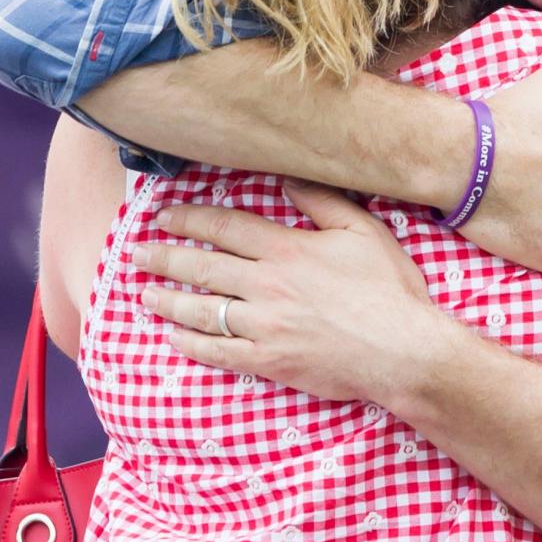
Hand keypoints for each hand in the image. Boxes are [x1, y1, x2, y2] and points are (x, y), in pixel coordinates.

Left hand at [132, 181, 438, 400]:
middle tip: (138, 253)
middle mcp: (267, 285)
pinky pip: (219, 352)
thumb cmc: (390, 290)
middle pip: (203, 267)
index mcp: (287, 249)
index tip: (165, 217)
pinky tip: (174, 337)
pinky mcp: (270, 362)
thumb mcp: (363, 232)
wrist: (403, 350)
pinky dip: (193, 344)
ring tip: (145, 295)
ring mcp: (264, 326)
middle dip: (165, 258)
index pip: (225, 228)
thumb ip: (322, 202)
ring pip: (203, 310)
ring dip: (169, 300)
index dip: (190, 220)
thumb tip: (287, 179)